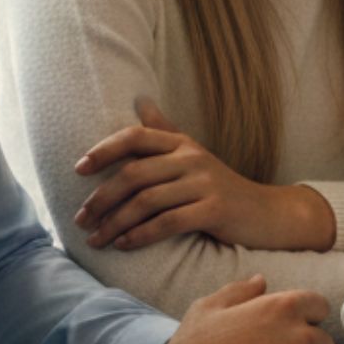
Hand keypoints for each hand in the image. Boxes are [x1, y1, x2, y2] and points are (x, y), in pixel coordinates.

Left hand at [72, 98, 334, 251]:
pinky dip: (140, 235)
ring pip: (146, 201)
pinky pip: (168, 222)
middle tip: (81, 220)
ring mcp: (205, 183)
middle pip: (134, 173)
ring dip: (115, 223)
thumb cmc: (220, 186)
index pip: (135, 137)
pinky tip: (124, 244)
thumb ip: (165, 130)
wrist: (266, 213)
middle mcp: (192, 158)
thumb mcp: (193, 155)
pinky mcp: (214, 210)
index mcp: (182, 143)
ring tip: (96, 239)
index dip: (103, 150)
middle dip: (101, 198)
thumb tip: (140, 99)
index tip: (78, 170)